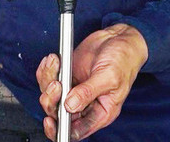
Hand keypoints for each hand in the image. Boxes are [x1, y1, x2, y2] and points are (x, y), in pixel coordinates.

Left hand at [37, 23, 148, 140]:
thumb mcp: (109, 77)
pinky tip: (52, 60)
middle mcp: (85, 104)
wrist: (119, 38)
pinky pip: (48, 79)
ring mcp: (73, 90)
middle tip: (56, 84)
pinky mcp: (66, 76)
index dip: (61, 129)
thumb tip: (70, 105)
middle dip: (51, 100)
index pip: (76, 131)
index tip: (51, 119)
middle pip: (58, 113)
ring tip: (56, 62)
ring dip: (48, 79)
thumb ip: (89, 92)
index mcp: (100, 112)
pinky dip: (46, 70)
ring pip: (50, 95)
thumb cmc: (123, 60)